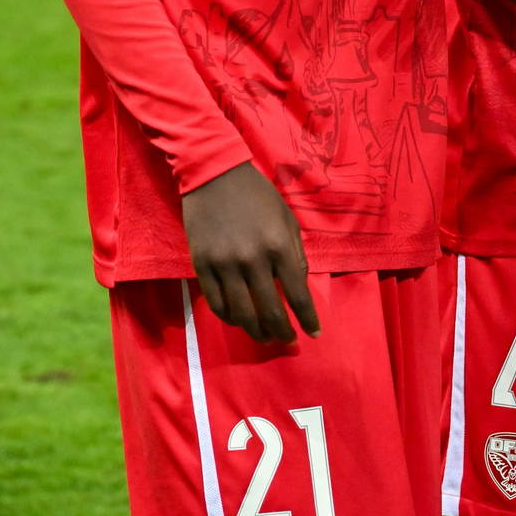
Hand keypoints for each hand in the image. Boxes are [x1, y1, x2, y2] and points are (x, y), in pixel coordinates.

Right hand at [182, 162, 319, 345]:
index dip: (308, 319)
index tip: (314, 333)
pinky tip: (240, 320)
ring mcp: (225, 264)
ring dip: (256, 332)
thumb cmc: (257, 195)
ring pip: (242, 314)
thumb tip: (300, 286)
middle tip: (287, 340)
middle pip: (269, 312)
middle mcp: (253, 259)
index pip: (298, 294)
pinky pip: (217, 304)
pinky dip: (230, 318)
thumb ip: (296, 253)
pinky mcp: (202, 265)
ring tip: (265, 336)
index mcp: (278, 244)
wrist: (215, 175)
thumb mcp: (287, 218)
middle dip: (282, 333)